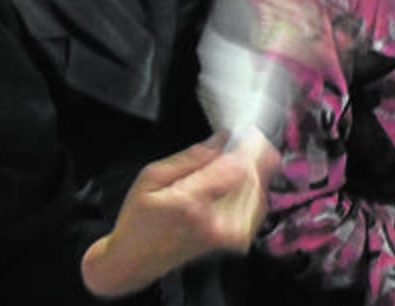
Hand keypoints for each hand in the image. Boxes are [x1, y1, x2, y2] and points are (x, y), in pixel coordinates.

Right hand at [80, 132, 277, 297]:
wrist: (134, 261)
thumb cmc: (137, 221)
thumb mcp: (151, 178)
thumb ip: (191, 157)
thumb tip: (221, 140)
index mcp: (190, 203)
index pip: (236, 168)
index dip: (248, 146)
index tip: (249, 132)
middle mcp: (213, 223)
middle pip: (253, 179)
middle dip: (254, 156)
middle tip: (247, 141)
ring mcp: (226, 236)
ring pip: (259, 192)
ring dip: (255, 172)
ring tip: (238, 161)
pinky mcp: (233, 243)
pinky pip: (257, 209)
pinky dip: (254, 191)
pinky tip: (240, 183)